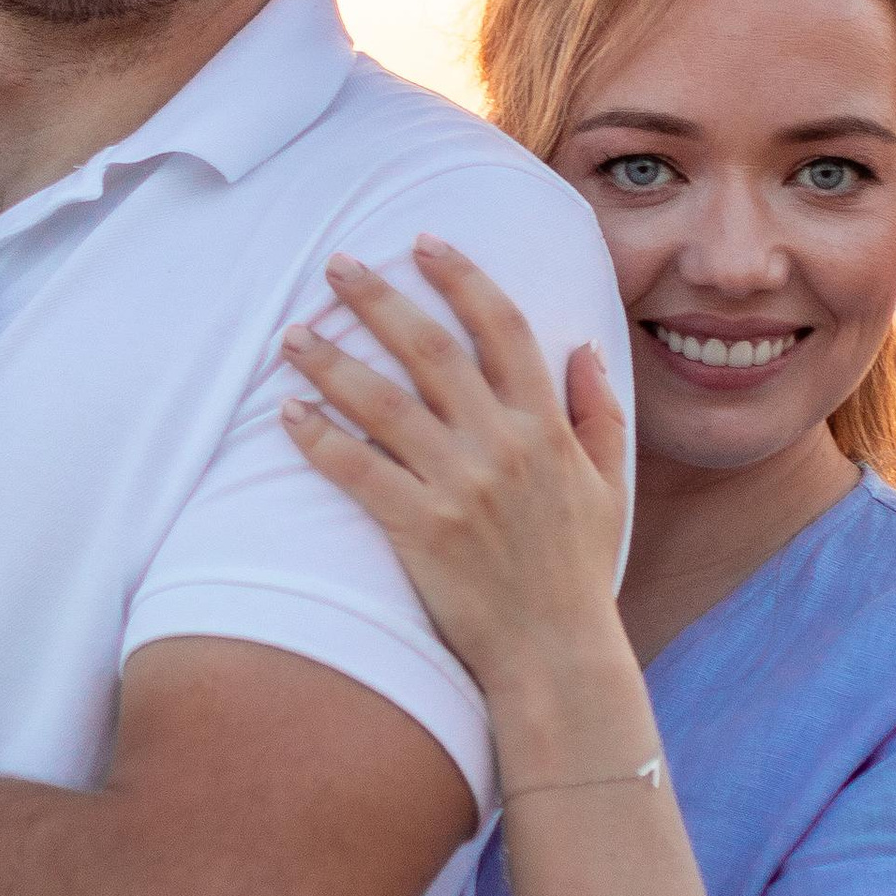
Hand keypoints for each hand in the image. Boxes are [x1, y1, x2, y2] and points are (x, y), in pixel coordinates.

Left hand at [280, 241, 630, 695]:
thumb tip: (583, 348)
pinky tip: (288, 414)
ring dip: (331, 361)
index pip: (502, 328)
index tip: (425, 241)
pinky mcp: (420, 529)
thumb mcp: (607, 485)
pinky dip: (319, 438)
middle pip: (430, 349)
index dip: (462, 277)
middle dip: (378, 298)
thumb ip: (597, 413)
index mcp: (545, 426)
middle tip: (336, 265)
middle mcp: (501, 445)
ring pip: (382, 403)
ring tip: (292, 335)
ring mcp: (459, 486)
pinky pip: (357, 470)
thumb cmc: (576, 571)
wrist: (555, 653)